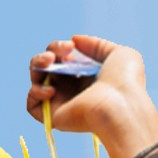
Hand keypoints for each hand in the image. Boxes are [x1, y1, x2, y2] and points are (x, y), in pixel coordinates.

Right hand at [24, 37, 157, 157]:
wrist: (120, 105)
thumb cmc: (124, 81)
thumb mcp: (119, 53)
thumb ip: (96, 44)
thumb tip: (74, 40)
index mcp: (86, 75)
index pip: (63, 59)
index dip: (60, 48)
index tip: (70, 46)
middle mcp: (73, 89)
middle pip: (47, 67)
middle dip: (46, 54)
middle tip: (53, 55)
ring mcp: (62, 102)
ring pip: (37, 81)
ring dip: (36, 66)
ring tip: (48, 62)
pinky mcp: (53, 116)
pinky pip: (32, 105)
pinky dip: (35, 93)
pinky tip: (51, 91)